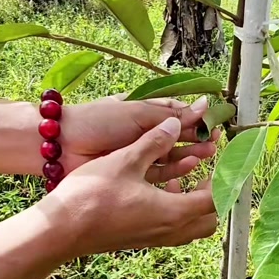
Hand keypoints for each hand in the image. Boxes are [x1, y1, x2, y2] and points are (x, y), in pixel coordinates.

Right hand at [51, 117, 216, 254]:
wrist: (61, 229)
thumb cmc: (93, 195)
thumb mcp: (126, 161)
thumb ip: (154, 142)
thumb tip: (176, 124)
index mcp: (173, 212)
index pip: (215, 200)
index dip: (223, 180)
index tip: (220, 162)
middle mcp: (169, 231)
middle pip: (208, 221)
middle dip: (212, 198)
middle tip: (205, 174)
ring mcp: (154, 239)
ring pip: (190, 228)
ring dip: (193, 206)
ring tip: (181, 181)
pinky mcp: (140, 240)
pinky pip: (172, 230)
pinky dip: (175, 212)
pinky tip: (155, 191)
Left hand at [61, 94, 217, 173]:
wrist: (63, 146)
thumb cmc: (98, 121)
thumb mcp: (139, 113)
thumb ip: (172, 115)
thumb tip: (204, 105)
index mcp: (142, 110)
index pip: (175, 112)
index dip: (195, 118)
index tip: (213, 122)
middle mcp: (141, 131)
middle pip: (175, 136)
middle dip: (196, 138)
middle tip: (215, 142)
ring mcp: (137, 153)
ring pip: (170, 155)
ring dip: (189, 154)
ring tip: (207, 155)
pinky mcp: (132, 173)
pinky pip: (159, 172)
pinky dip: (175, 169)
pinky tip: (190, 165)